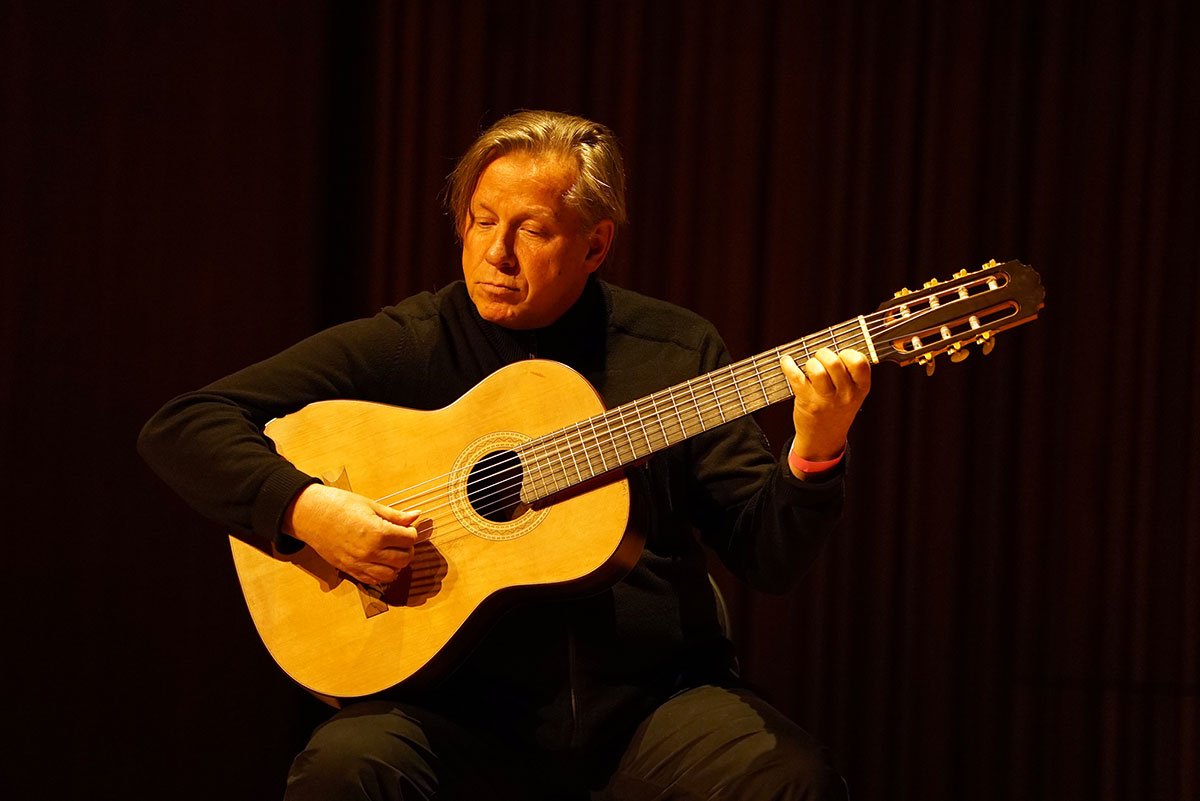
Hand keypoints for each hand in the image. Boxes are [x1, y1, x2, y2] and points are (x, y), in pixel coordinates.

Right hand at [281, 483, 421, 585]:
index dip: (411, 532)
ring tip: (392, 552)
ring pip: (392, 574)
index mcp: (378, 532)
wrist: (311, 515)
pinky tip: (380, 562)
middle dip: (407, 549)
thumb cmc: (339, 506)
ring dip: (397, 564)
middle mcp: (370, 552)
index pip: (409, 539)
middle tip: (401, 540)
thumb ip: (395, 516)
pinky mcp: (350, 571)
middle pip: (404, 558)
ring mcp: (359, 564)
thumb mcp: (371, 506)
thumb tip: (416, 516)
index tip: (406, 528)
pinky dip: (382, 574)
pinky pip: (374, 580)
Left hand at [781, 347, 870, 477]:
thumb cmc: (837, 410)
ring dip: (809, 363)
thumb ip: (849, 373)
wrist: (824, 439)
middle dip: (823, 354)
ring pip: (816, 369)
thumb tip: (832, 346)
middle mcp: (845, 394)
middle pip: (834, 361)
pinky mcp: (807, 402)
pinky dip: (788, 365)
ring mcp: (826, 399)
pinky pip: (796, 376)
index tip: (840, 356)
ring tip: (809, 368)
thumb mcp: (852, 394)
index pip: (859, 361)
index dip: (847, 353)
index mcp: (861, 388)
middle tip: (819, 359)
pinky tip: (787, 362)